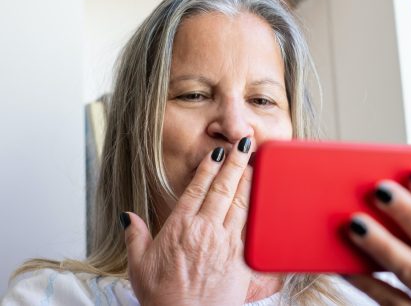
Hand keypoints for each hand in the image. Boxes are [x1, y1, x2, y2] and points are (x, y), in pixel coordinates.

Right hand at [121, 137, 253, 305]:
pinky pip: (249, 227)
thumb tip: (128, 216)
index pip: (196, 189)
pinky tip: (259, 198)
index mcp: (179, 228)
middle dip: (235, 163)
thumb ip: (135, 236)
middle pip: (223, 189)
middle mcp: (204, 230)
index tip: (216, 153)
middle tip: (244, 144)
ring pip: (239, 203)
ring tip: (254, 162)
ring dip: (248, 180)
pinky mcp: (240, 258)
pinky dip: (255, 208)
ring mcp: (225, 243)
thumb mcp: (139, 266)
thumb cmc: (163, 298)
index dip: (208, 168)